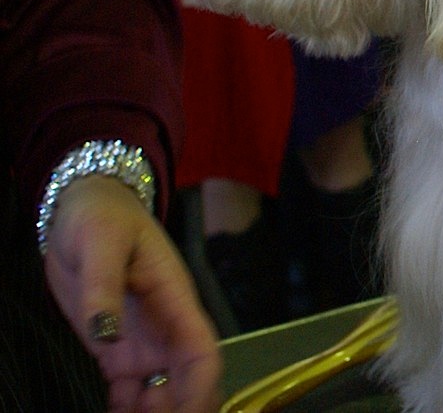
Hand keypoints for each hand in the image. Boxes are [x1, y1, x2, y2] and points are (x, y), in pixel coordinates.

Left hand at [44, 175, 221, 411]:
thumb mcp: (101, 242)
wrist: (83, 208)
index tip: (191, 412)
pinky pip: (129, 391)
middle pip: (187, 379)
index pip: (201, 350)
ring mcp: (142, 340)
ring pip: (161, 391)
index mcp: (174, 299)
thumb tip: (108, 336)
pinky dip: (128, 410)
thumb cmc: (101, 216)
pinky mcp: (116, 349)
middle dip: (183, 407)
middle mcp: (165, 327)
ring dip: (155, 412)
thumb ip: (103, 287)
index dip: (201, 386)